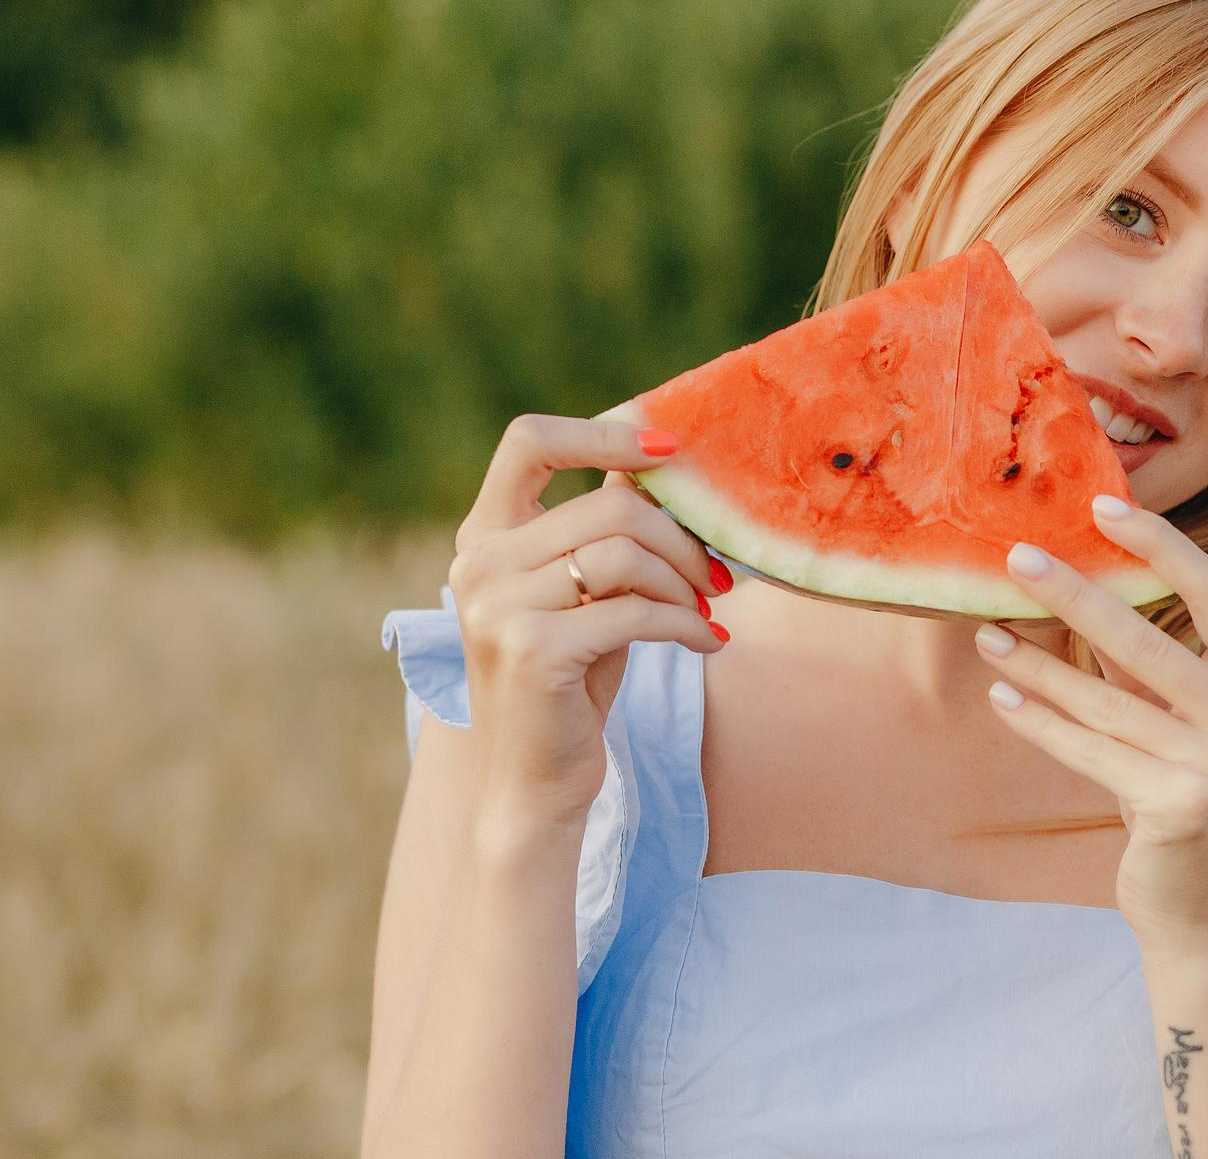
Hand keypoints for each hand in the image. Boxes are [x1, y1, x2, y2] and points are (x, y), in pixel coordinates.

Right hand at [445, 414, 732, 828]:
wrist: (534, 784)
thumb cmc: (571, 683)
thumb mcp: (585, 595)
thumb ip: (604, 533)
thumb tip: (659, 465)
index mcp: (484, 537)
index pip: (528, 441)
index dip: (602, 433)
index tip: (669, 450)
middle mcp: (478, 564)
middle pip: (609, 507)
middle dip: (680, 539)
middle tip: (717, 578)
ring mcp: (496, 607)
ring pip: (626, 553)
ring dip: (685, 582)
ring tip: (707, 612)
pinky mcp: (530, 649)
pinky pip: (635, 611)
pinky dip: (685, 625)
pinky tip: (706, 643)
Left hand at [975, 495, 1207, 948]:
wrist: (1202, 914)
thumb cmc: (1179, 801)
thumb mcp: (1175, 726)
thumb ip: (1144, 666)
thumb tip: (1079, 586)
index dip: (1158, 544)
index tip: (1102, 505)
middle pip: (1149, 638)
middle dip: (1076, 594)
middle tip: (1019, 558)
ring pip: (1107, 700)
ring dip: (1039, 665)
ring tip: (988, 632)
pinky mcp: (1182, 805)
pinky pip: (1091, 751)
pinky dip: (1041, 722)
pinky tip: (1003, 694)